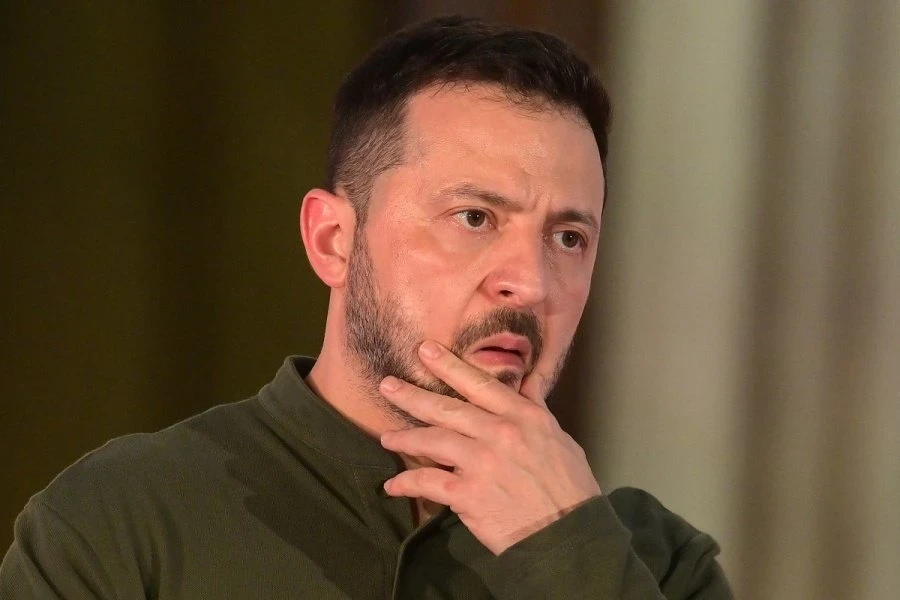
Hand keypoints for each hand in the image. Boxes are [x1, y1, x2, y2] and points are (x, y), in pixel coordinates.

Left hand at [379, 340, 601, 554]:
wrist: (567, 535)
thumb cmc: (570, 489)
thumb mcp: (559, 437)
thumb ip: (535, 408)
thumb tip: (528, 382)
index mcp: (523, 417)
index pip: (479, 383)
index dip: (449, 365)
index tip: (426, 350)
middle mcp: (499, 433)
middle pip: (447, 408)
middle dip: (412, 395)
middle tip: (387, 385)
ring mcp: (482, 462)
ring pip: (432, 440)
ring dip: (405, 438)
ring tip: (387, 438)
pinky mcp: (468, 493)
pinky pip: (428, 482)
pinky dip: (407, 484)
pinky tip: (393, 486)